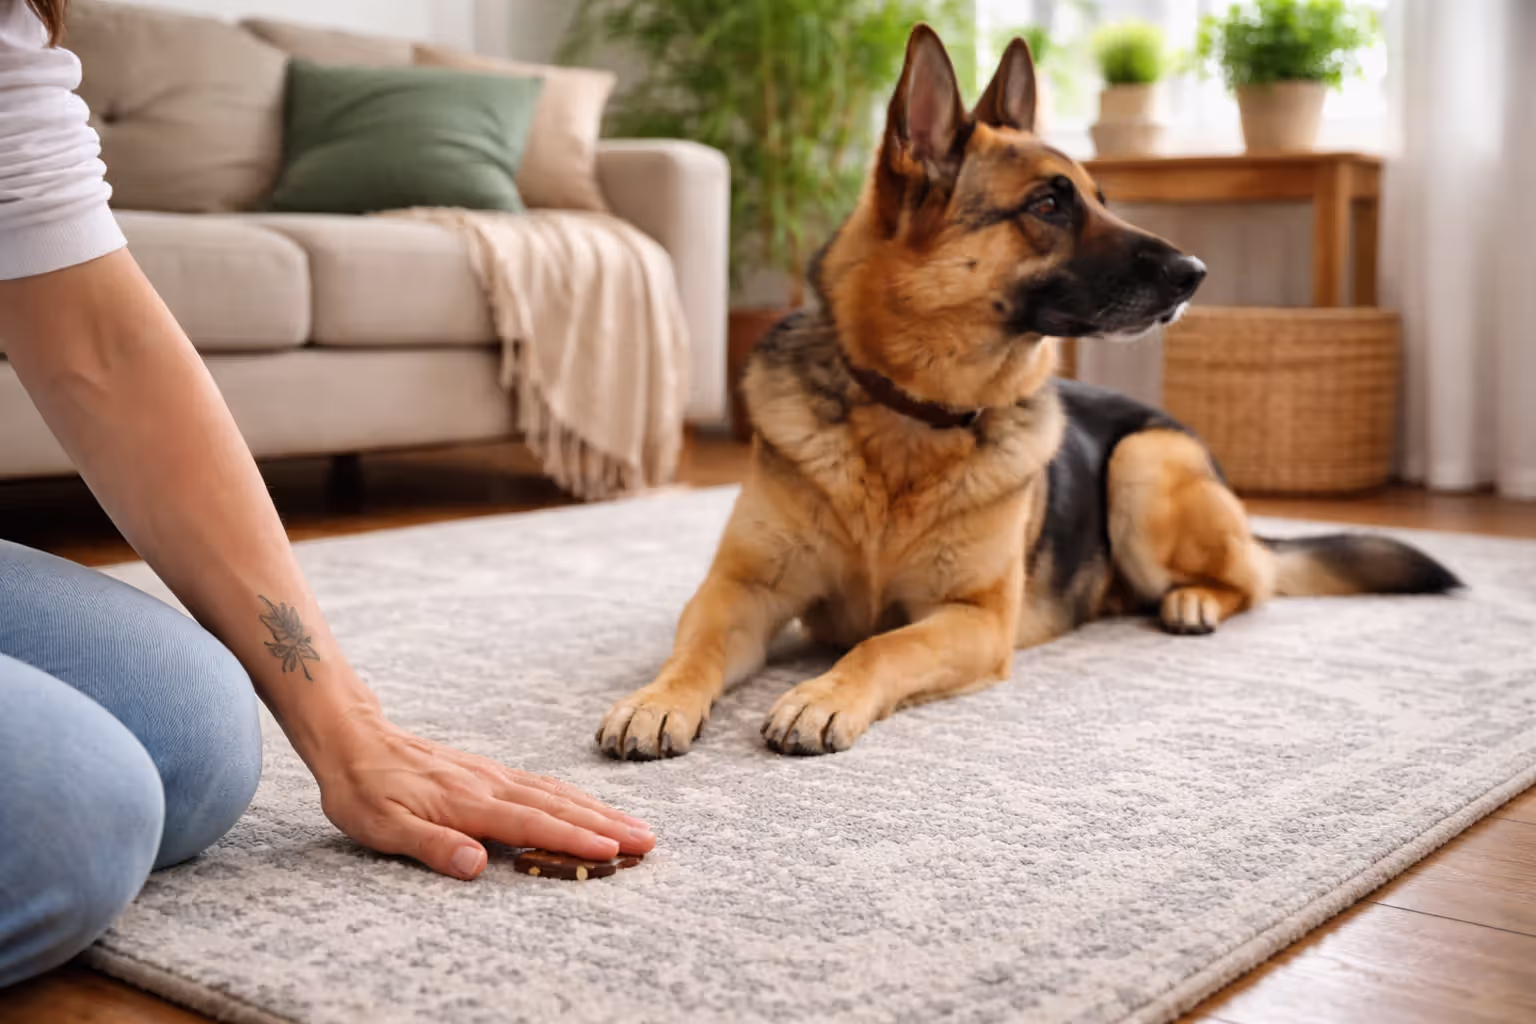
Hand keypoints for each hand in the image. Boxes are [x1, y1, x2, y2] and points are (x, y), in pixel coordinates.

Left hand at [311, 709, 655, 879]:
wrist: (355, 739)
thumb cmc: (364, 790)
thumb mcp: (383, 827)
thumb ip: (432, 846)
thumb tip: (475, 866)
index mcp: (467, 802)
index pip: (532, 824)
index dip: (574, 840)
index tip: (613, 850)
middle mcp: (490, 784)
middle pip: (558, 806)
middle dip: (606, 825)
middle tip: (648, 841)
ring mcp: (494, 774)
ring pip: (557, 792)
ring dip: (599, 810)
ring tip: (635, 825)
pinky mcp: (491, 771)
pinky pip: (544, 784)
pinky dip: (575, 796)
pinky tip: (591, 805)